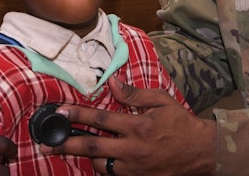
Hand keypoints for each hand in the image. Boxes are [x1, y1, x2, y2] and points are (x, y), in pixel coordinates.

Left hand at [44, 77, 215, 175]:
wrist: (201, 153)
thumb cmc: (180, 124)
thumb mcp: (161, 101)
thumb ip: (134, 94)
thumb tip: (112, 82)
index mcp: (138, 126)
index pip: (100, 119)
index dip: (77, 114)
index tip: (60, 111)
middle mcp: (132, 149)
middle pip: (91, 147)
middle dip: (66, 144)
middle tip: (46, 143)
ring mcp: (134, 168)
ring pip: (100, 165)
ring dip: (86, 157)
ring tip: (74, 149)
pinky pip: (113, 174)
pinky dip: (104, 167)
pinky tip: (99, 160)